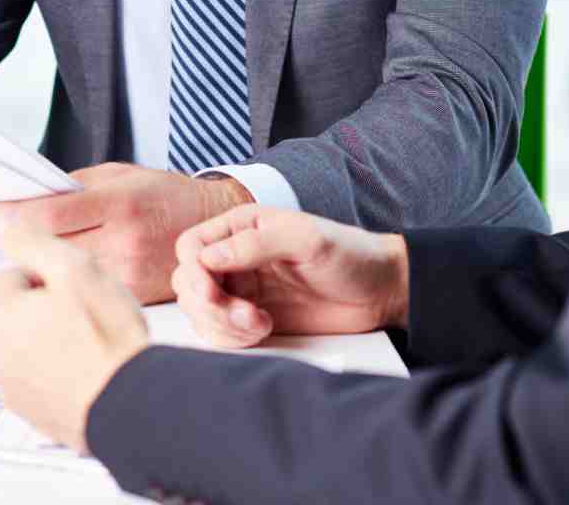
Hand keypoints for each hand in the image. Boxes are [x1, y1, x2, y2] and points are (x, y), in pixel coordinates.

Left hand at [0, 163, 250, 303]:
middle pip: (48, 251)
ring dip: (42, 272)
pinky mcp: (132, 302)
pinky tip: (73, 282)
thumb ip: (74, 188)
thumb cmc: (166, 199)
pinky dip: (68, 292)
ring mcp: (128, 277)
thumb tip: (26, 199)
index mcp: (119, 204)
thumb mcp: (121, 176)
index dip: (11, 216)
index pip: (49, 214)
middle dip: (22, 246)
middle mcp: (123, 242)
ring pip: (62, 280)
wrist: (214, 233)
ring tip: (48, 259)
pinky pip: (85, 298)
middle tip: (10, 236)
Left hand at [0, 216, 148, 453]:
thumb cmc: (107, 340)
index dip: (51, 276)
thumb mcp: (75, 269)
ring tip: (92, 344)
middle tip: (87, 314)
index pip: (14, 275)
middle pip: (19, 313)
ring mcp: (13, 387)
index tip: (76, 286)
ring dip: (52, 342)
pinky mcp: (32, 413)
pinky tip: (88, 370)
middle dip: (47, 309)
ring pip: (30, 347)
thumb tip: (3, 223)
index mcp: (2, 314)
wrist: (131, 403)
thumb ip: (33, 241)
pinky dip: (58, 374)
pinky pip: (41, 380)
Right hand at [171, 205, 409, 347]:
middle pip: (188, 284)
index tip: (213, 293)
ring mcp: (241, 291)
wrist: (380, 292)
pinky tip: (264, 331)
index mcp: (241, 228)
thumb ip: (257, 242)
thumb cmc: (349, 254)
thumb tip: (209, 256)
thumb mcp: (307, 239)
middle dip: (211, 307)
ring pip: (200, 313)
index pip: (191, 247)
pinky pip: (220, 334)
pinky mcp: (251, 320)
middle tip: (248, 317)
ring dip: (223, 326)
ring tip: (262, 325)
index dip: (194, 272)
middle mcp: (235, 258)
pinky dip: (232, 340)